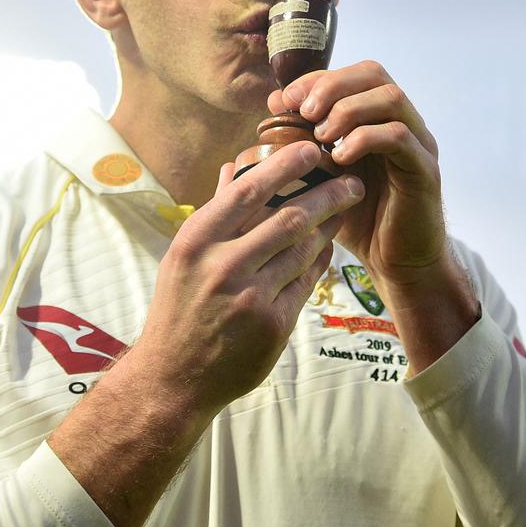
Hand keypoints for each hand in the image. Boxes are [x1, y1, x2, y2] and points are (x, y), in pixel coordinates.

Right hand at [134, 140, 364, 418]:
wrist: (174, 377)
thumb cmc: (178, 306)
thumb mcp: (184, 254)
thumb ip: (214, 210)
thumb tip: (234, 166)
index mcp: (197, 241)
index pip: (248, 191)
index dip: (284, 165)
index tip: (311, 149)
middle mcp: (223, 266)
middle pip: (289, 218)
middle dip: (328, 194)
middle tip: (351, 179)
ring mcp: (251, 298)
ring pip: (304, 249)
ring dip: (330, 225)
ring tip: (345, 206)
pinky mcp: (274, 326)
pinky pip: (307, 282)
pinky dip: (320, 260)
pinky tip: (327, 246)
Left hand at [267, 60, 446, 296]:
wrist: (396, 263)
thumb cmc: (358, 217)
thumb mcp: (321, 174)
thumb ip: (301, 138)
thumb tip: (273, 103)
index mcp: (378, 118)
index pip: (352, 74)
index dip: (317, 78)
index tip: (286, 100)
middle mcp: (403, 123)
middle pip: (374, 73)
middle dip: (333, 85)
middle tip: (305, 112)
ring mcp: (418, 143)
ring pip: (391, 98)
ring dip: (348, 109)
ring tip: (320, 135)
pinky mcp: (425, 169)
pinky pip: (400, 137)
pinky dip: (365, 139)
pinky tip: (340, 158)